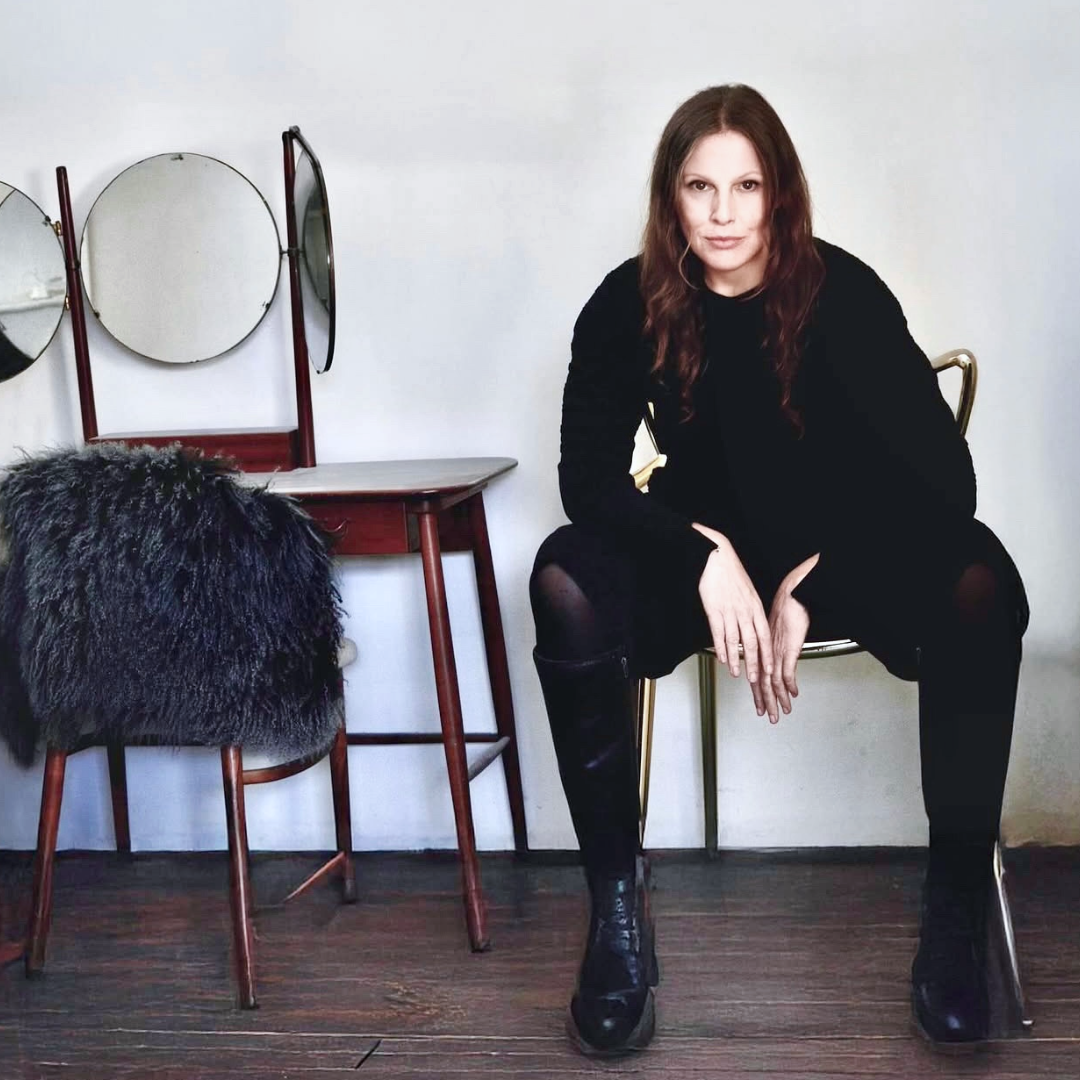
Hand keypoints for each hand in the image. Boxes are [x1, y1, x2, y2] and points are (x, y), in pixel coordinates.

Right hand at [692, 525, 773, 700]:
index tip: (770, 669)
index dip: (767, 654)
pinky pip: (718, 632)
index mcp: (755, 606)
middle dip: (754, 663)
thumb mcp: (748, 592)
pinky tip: (722, 658)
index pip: (765, 635)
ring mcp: (729, 611)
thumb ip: (750, 611)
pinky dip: (720, 647)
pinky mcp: (714, 609)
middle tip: (755, 679)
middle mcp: (745, 611)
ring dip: (736, 659)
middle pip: (752, 642)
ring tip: (737, 673)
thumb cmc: (731, 573)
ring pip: (735, 641)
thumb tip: (751, 627)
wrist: (717, 556)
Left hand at [763, 553, 818, 723]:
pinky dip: (790, 685)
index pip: (759, 677)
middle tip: (769, 717)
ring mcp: (777, 653)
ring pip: (774, 682)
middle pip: (764, 684)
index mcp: (763, 651)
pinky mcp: (788, 649)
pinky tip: (792, 694)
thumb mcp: (776, 634)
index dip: (758, 694)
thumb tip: (777, 661)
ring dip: (778, 699)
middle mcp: (768, 654)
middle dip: (767, 702)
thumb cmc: (784, 612)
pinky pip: (787, 671)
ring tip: (781, 713)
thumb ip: (775, 649)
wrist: (790, 597)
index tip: (760, 707)